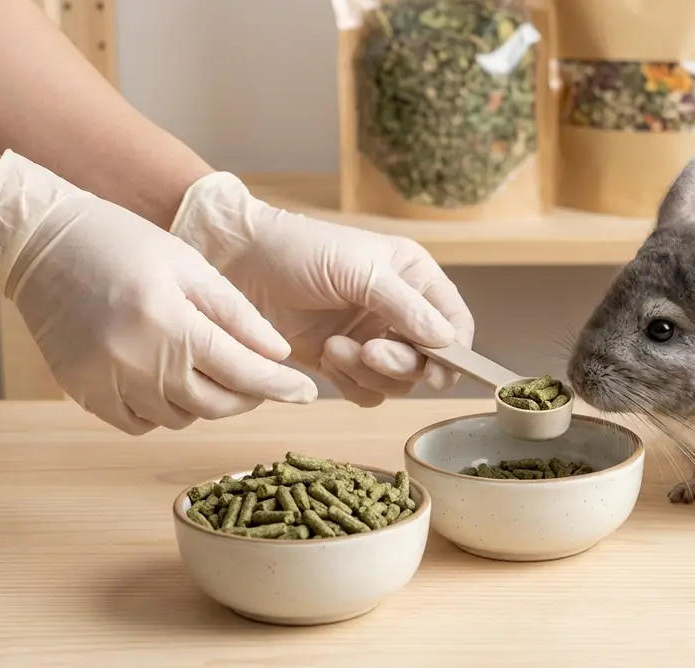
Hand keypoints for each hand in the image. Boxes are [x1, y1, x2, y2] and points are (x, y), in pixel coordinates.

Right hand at [0, 151, 318, 434]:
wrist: (43, 244)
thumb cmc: (127, 244)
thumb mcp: (192, 266)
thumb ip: (239, 315)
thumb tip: (280, 356)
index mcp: (170, 322)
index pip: (242, 371)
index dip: (280, 387)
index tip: (307, 394)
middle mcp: (137, 360)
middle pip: (215, 404)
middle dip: (247, 396)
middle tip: (260, 379)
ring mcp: (106, 382)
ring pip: (180, 417)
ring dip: (205, 401)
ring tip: (208, 368)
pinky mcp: (83, 393)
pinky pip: (140, 424)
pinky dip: (163, 410)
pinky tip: (168, 380)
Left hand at [169, 172, 474, 406]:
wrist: (239, 263)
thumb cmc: (300, 250)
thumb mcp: (359, 269)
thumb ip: (405, 305)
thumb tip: (446, 340)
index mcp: (415, 278)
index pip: (455, 323)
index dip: (453, 352)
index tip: (436, 368)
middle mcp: (399, 310)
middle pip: (428, 360)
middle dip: (400, 362)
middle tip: (371, 351)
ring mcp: (371, 337)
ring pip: (396, 382)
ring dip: (368, 372)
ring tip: (335, 348)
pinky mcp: (342, 361)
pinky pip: (366, 391)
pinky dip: (350, 383)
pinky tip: (326, 357)